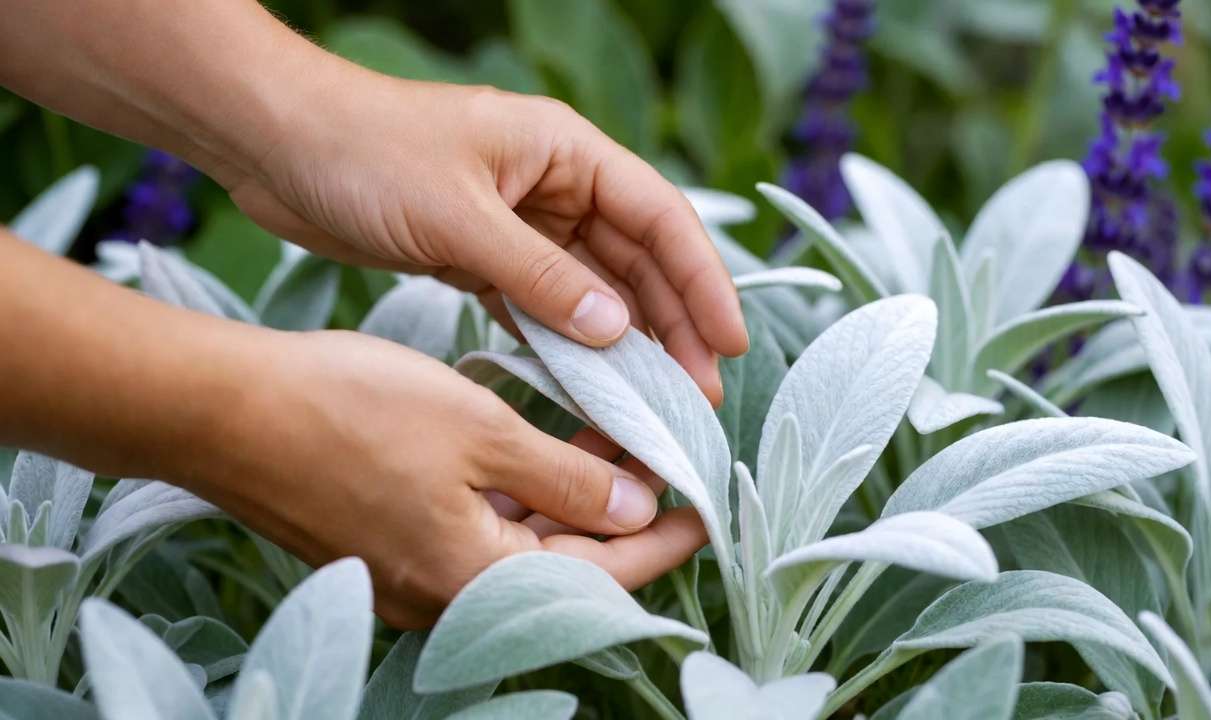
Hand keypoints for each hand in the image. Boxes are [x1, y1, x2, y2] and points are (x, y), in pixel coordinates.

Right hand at [198, 329, 707, 627]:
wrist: (223, 411)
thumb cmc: (349, 412)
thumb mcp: (480, 432)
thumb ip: (565, 477)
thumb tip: (634, 505)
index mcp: (477, 580)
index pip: (602, 577)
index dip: (661, 539)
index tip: (701, 503)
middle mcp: (445, 595)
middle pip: (561, 566)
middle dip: (616, 512)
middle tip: (656, 455)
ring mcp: (411, 575)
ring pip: (518, 545)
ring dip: (566, 498)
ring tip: (606, 436)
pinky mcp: (386, 545)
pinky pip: (474, 532)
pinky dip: (515, 496)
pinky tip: (536, 446)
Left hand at [220, 73, 746, 403]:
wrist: (274, 146)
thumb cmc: (364, 152)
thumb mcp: (460, 216)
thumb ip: (541, 277)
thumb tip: (618, 330)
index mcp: (565, 152)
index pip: (659, 217)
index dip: (704, 281)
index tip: (729, 342)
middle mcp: (553, 186)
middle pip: (635, 261)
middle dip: (671, 327)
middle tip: (697, 396)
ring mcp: (518, 223)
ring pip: (592, 290)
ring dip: (623, 345)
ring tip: (653, 405)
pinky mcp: (481, 255)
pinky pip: (541, 307)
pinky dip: (565, 345)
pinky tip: (587, 388)